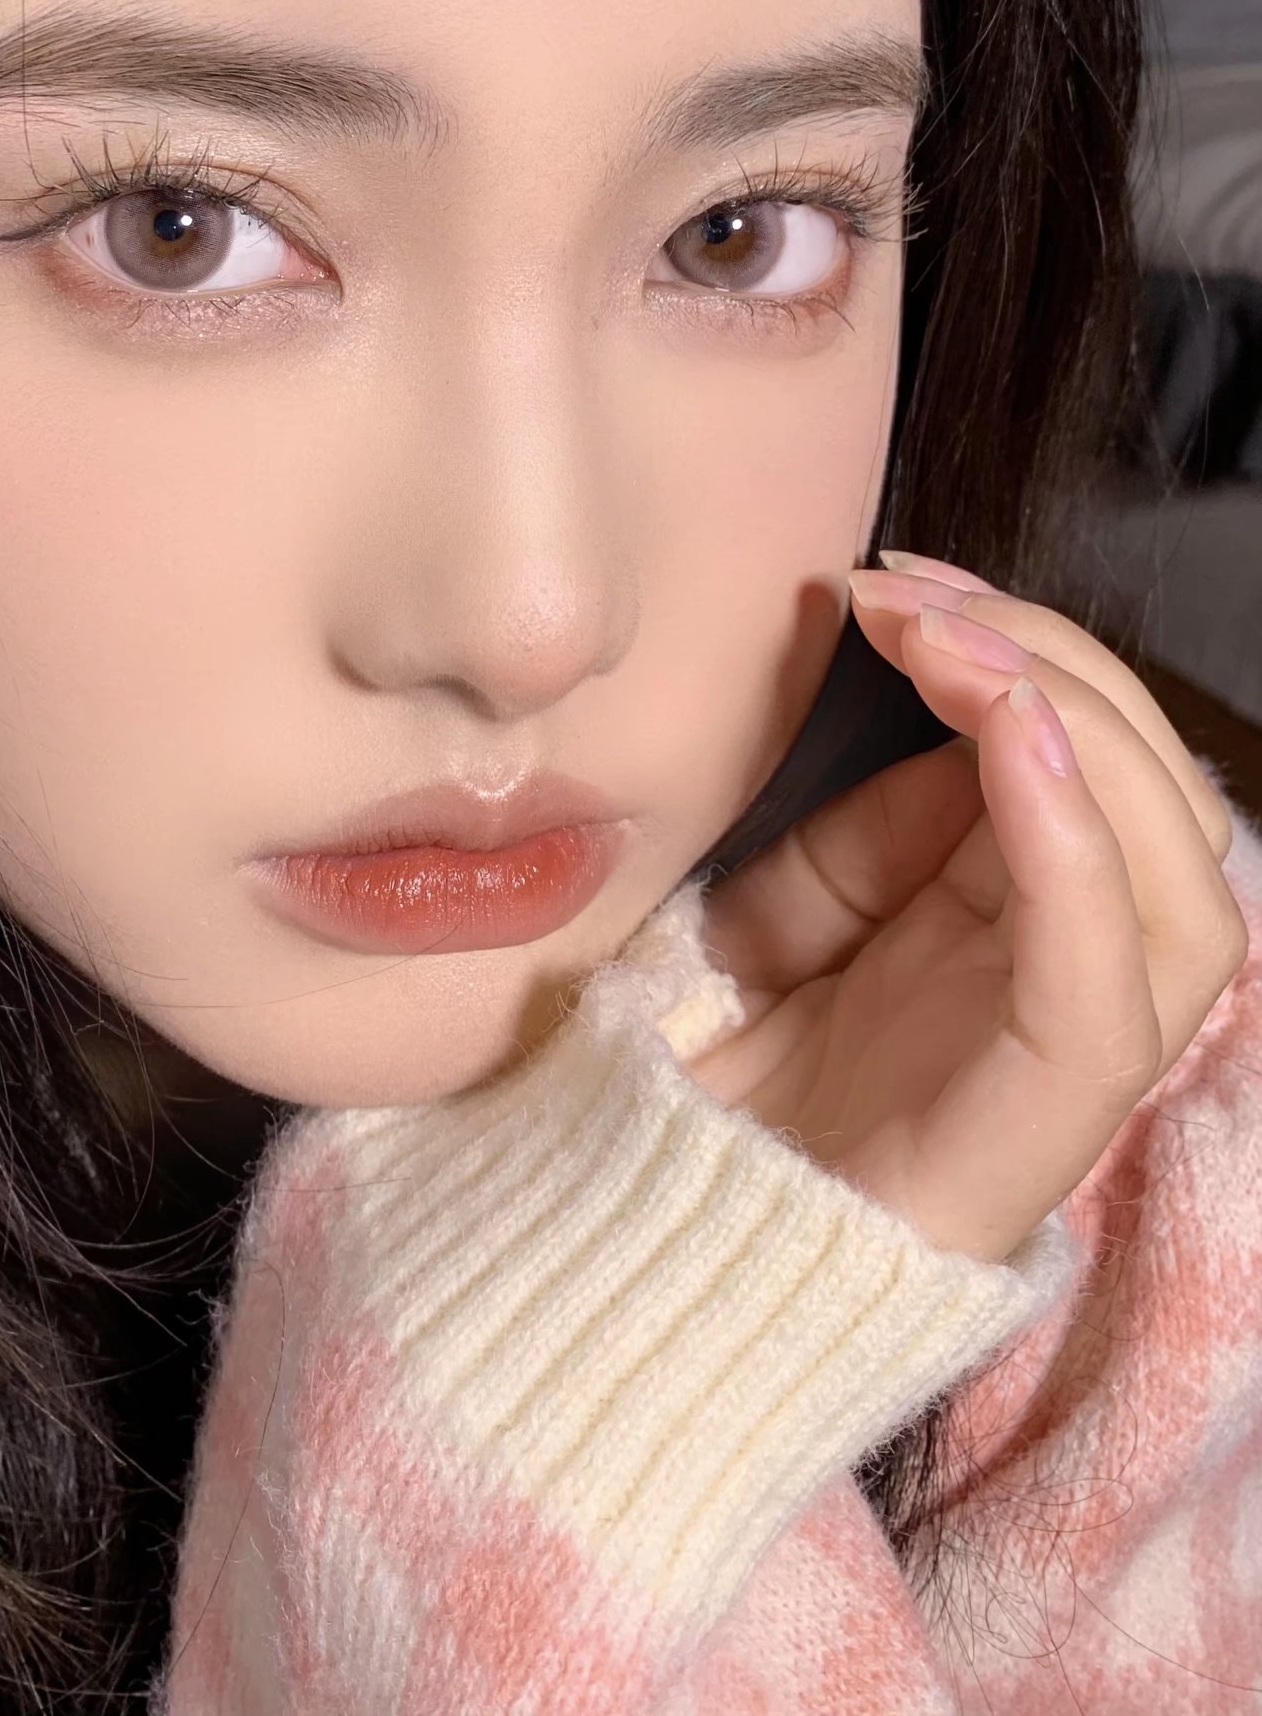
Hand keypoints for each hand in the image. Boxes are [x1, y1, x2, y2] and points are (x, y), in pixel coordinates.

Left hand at [689, 552, 1249, 1264]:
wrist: (643, 1239)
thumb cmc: (706, 1077)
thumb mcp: (775, 917)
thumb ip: (866, 834)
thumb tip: (941, 723)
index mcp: (1009, 930)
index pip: (1083, 769)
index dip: (1018, 653)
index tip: (893, 584)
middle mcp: (1064, 982)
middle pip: (1153, 804)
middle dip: (1052, 665)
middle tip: (916, 596)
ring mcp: (1066, 1053)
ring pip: (1179, 883)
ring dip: (1079, 732)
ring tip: (959, 652)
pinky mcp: (1044, 1118)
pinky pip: (1109, 976)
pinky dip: (1075, 847)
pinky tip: (1010, 744)